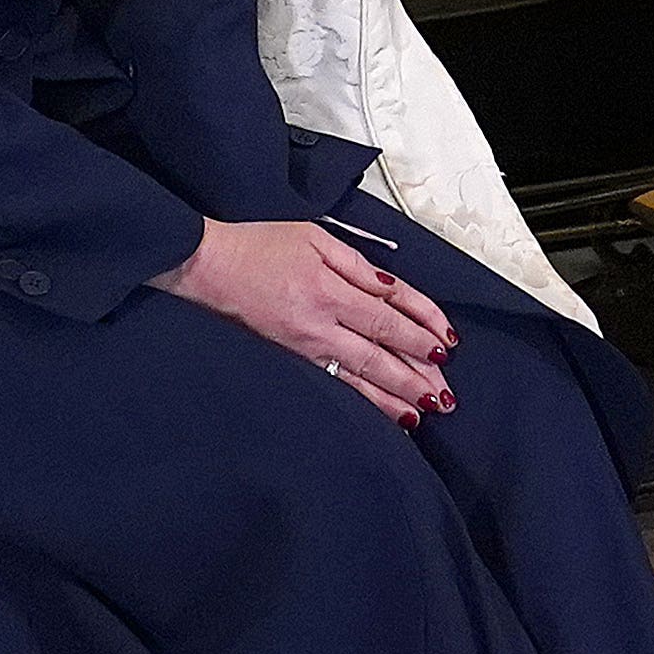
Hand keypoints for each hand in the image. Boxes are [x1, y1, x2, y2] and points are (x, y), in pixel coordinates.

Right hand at [156, 220, 457, 427]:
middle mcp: (321, 321)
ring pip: (362, 377)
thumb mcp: (314, 238)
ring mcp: (305, 346)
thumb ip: (357, 265)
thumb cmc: (259, 247)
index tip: (447, 342)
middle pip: (382, 351)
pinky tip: (387, 415)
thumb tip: (393, 288)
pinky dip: (365, 403)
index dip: (423, 326)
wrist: (206, 268)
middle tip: (448, 392)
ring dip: (398, 395)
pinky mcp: (293, 360)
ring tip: (428, 409)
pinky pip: (336, 385)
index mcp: (330, 286)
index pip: (390, 310)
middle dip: (419, 373)